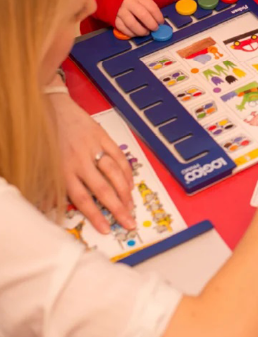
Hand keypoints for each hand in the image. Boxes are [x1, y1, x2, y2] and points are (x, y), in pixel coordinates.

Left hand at [50, 93, 134, 232]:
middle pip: (103, 189)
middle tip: (129, 222)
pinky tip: (131, 184)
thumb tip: (57, 210)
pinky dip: (127, 172)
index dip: (96, 215)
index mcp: (64, 171)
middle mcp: (79, 161)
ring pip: (114, 174)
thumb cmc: (48, 139)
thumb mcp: (45, 166)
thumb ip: (53, 188)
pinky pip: (119, 157)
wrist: (53, 108)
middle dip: (118, 209)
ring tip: (132, 205)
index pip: (83, 199)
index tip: (107, 229)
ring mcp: (93, 148)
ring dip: (125, 191)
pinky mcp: (103, 137)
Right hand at [116, 0, 163, 36]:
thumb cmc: (134, 0)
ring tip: (146, 32)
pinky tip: (137, 34)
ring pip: (132, 24)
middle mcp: (128, 3)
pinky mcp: (114, 19)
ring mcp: (120, 11)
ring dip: (142, 31)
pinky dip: (132, 34)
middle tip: (155, 29)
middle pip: (143, 15)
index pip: (152, 7)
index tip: (161, 23)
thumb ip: (150, 9)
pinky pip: (123, 29)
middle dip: (152, 24)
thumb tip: (159, 23)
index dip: (158, 17)